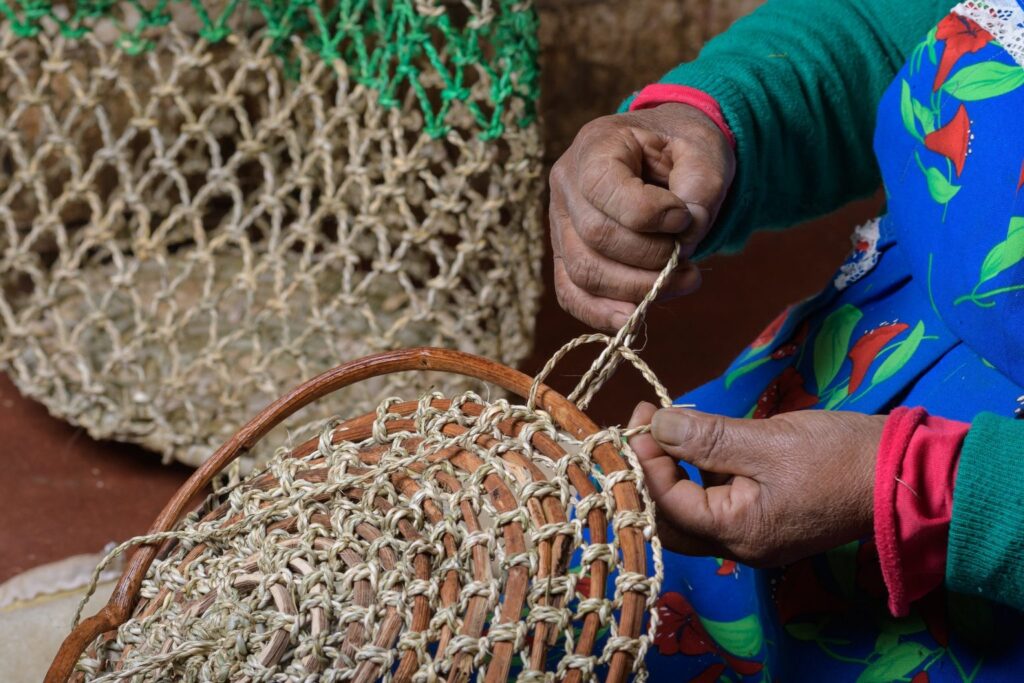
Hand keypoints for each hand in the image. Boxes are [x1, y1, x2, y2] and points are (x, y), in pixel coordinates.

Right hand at [549, 103, 734, 330]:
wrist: (665, 156)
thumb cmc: (682, 149)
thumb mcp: (703, 150)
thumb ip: (700, 187)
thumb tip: (683, 237)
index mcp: (594, 145)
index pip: (603, 188)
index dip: (649, 214)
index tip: (685, 218)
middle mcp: (565, 184)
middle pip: (596, 237)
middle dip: (650, 258)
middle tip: (687, 260)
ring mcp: (560, 223)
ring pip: (584, 272)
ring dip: (637, 289)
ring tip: (681, 280)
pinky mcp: (567, 256)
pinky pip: (571, 294)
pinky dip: (601, 313)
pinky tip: (634, 317)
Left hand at [629, 402, 884, 566]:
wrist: (905, 474)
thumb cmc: (839, 458)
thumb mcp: (768, 441)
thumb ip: (707, 438)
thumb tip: (657, 425)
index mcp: (738, 532)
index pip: (668, 501)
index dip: (647, 459)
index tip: (641, 417)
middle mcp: (740, 543)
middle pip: (672, 517)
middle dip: (651, 471)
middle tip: (646, 424)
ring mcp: (755, 532)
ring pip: (693, 507)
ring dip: (674, 467)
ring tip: (668, 421)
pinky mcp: (767, 515)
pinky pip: (719, 498)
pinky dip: (702, 469)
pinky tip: (701, 436)